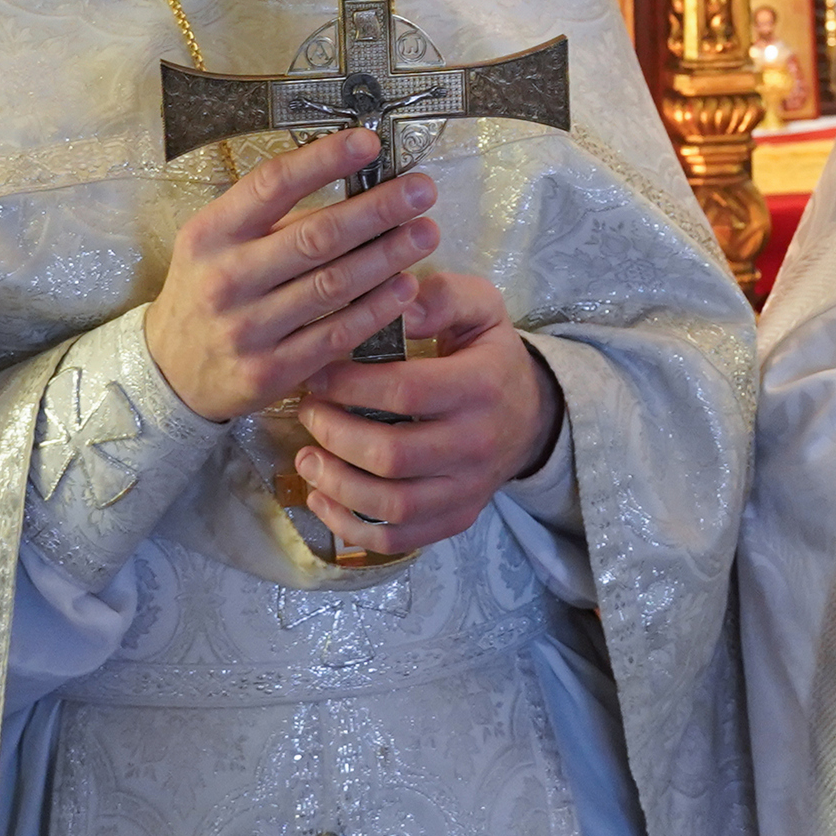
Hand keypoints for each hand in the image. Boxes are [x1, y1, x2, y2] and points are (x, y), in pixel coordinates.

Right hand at [144, 129, 438, 424]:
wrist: (169, 371)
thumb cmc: (206, 290)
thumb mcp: (215, 242)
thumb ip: (270, 216)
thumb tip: (352, 179)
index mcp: (211, 233)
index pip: (273, 184)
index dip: (324, 160)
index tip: (370, 141)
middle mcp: (226, 278)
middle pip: (316, 236)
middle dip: (377, 210)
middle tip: (422, 190)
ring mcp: (247, 328)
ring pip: (333, 286)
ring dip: (387, 257)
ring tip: (426, 233)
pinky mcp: (270, 372)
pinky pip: (335, 335)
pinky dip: (376, 310)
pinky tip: (405, 288)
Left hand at [288, 270, 564, 558]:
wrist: (530, 416)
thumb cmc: (488, 356)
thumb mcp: (480, 308)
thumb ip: (442, 296)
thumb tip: (398, 304)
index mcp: (481, 386)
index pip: (407, 391)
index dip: (351, 385)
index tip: (317, 374)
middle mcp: (477, 444)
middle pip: (393, 455)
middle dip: (336, 434)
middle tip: (308, 412)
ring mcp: (467, 489)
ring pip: (391, 505)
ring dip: (336, 485)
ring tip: (306, 458)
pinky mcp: (455, 519)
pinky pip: (398, 538)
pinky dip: (351, 526)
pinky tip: (322, 498)